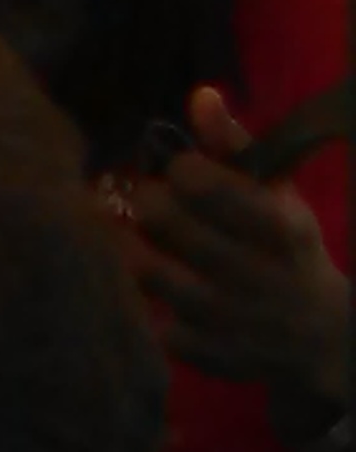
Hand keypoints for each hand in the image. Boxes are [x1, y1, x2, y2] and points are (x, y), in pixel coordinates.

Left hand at [128, 87, 351, 411]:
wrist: (322, 337)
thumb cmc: (285, 249)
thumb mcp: (278, 195)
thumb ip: (236, 146)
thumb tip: (200, 96)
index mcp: (279, 225)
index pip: (201, 181)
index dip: (176, 168)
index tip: (179, 172)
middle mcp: (258, 273)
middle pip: (161, 218)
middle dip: (145, 201)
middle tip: (147, 203)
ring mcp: (232, 319)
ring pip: (146, 271)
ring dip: (129, 248)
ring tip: (136, 239)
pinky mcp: (210, 355)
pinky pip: (148, 322)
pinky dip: (142, 306)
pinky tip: (149, 295)